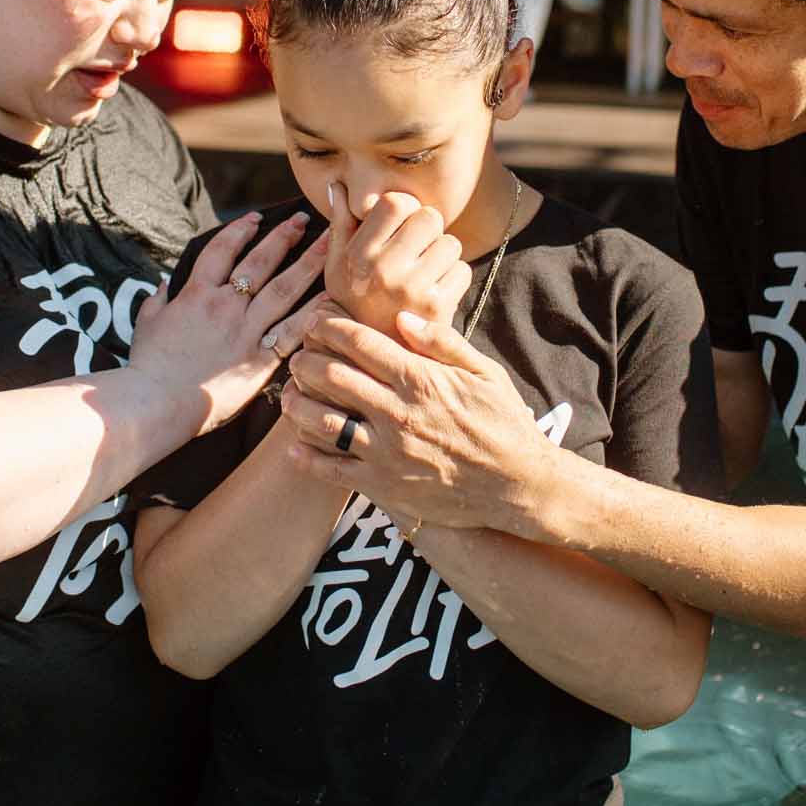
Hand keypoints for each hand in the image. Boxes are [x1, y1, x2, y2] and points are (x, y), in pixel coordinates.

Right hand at [128, 212, 328, 435]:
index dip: (240, 230)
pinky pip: (292, 333)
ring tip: (326, 243)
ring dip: (307, 263)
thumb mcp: (146, 324)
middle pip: (261, 262)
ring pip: (283, 289)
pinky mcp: (259, 361)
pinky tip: (330, 297)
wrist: (155, 402)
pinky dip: (313, 314)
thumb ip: (157, 301)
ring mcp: (245, 332)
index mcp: (196, 294)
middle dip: (283, 236)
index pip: (222, 250)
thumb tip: (162, 284)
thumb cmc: (147, 365)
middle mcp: (226, 307)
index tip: (256, 218)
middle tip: (302, 219)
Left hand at [280, 311, 558, 536]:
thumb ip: (442, 342)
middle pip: (332, 376)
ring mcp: (387, 453)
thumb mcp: (484, 372)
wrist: (517, 484)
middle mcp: (398, 414)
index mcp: (421, 380)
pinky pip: (333, 470)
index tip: (316, 320)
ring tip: (288, 395)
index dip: (330, 326)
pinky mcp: (384, 487)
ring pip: (322, 421)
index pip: (361, 343)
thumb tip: (402, 318)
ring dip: (296, 404)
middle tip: (297, 355)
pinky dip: (307, 457)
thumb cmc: (503, 422)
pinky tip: (295, 445)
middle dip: (306, 360)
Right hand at [324, 188, 471, 338]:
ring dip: (442, 256)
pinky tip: (434, 292)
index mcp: (359, 253)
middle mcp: (383, 269)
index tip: (399, 229)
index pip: (397, 202)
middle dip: (427, 231)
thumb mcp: (336, 265)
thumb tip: (337, 184)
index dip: (404, 210)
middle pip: (429, 217)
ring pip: (450, 243)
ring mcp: (412, 288)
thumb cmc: (354, 303)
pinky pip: (462, 270)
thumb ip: (340, 223)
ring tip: (424, 273)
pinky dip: (453, 279)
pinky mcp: (437, 308)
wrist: (369, 360)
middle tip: (416, 251)